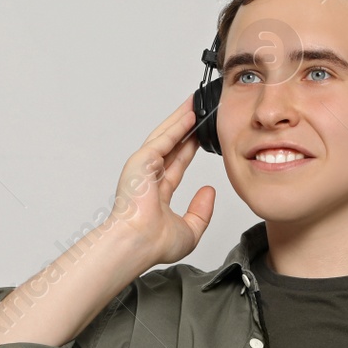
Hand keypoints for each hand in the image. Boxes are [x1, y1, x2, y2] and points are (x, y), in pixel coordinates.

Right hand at [108, 96, 215, 266]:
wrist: (138, 244)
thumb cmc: (154, 243)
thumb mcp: (189, 229)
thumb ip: (201, 211)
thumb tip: (209, 191)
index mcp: (156, 193)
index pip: (176, 164)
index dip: (188, 148)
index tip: (200, 137)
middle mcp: (148, 177)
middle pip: (170, 145)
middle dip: (184, 127)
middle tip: (198, 111)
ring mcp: (143, 168)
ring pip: (165, 136)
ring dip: (180, 119)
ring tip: (195, 103)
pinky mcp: (142, 161)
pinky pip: (164, 139)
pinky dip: (177, 125)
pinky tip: (190, 114)